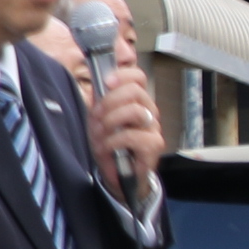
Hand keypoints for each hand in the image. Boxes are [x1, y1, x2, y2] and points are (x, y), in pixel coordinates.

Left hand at [84, 62, 165, 195]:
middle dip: (110, 101)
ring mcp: (153, 127)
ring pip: (136, 111)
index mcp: (136, 99)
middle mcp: (148, 110)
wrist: (117, 174)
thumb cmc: (108, 142)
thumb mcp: (98, 117)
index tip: (106, 82)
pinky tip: (105, 147)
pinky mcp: (154, 145)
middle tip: (97, 115)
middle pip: (135, 91)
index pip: (138, 76)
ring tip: (100, 132)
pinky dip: (113, 141)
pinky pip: (133, 136)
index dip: (122, 74)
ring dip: (111, 120)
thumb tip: (94, 76)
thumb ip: (99, 98)